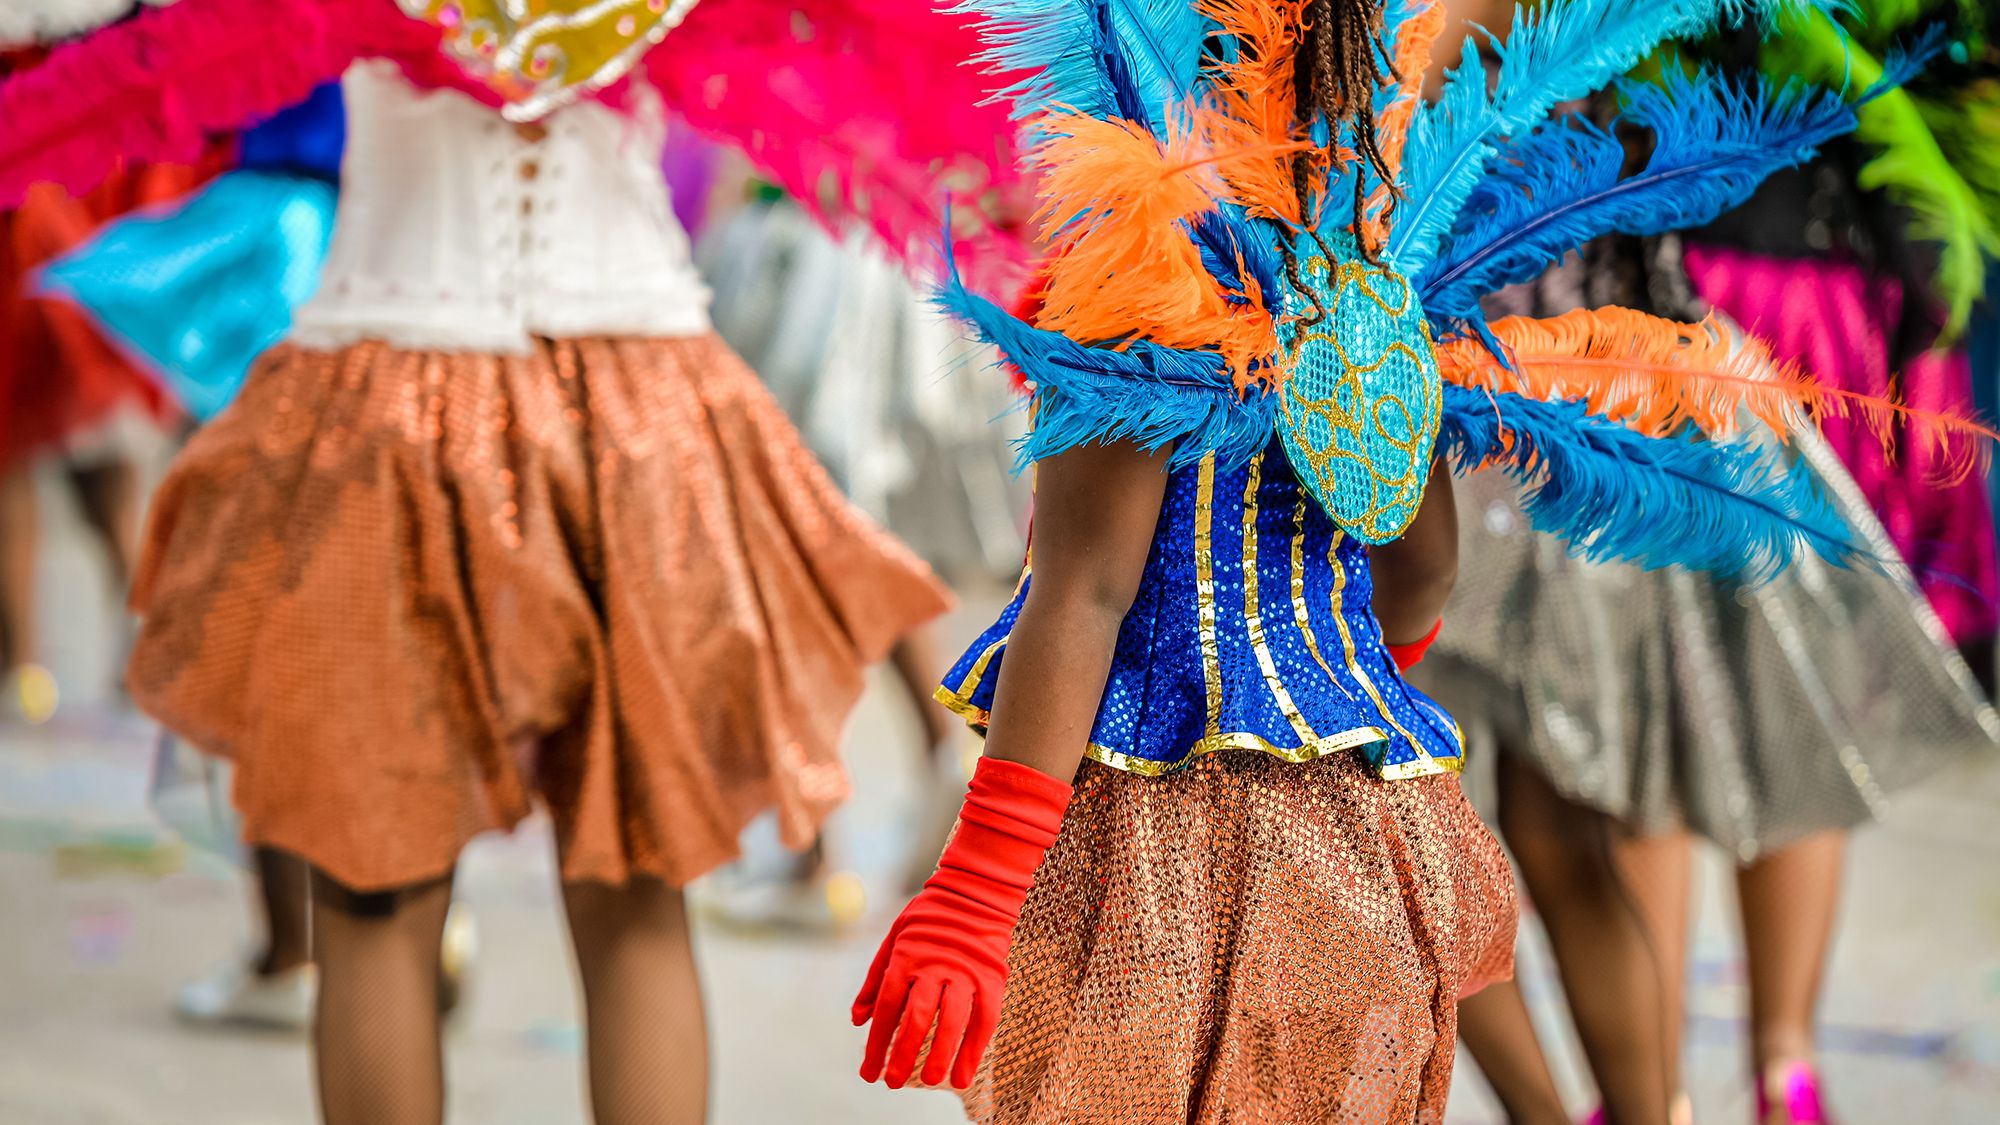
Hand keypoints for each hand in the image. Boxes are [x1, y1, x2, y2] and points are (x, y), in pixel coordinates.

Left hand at [851, 757, 1070, 1089]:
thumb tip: (857, 1021)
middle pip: (916, 1018)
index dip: (876, 1044)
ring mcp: (965, 973)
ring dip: (940, 1055)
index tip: (868, 1073)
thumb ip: (874, 981)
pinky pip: (984, 1019)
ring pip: (951, 1021)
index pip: (886, 1008)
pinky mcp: (991, 979)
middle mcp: (934, 967)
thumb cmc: (927, 919)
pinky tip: (963, 1073)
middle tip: (891, 1083)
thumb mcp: (892, 940)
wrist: (974, 893)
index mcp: (905, 958)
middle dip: (902, 1055)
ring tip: (929, 1082)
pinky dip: (974, 1049)